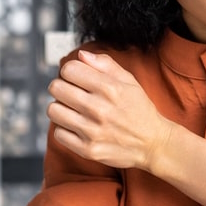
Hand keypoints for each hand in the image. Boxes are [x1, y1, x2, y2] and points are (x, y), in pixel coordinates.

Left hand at [47, 50, 173, 169]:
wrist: (152, 143)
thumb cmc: (139, 110)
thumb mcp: (129, 81)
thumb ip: (105, 64)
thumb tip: (81, 55)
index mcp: (110, 88)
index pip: (69, 69)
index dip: (70, 71)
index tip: (76, 77)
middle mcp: (99, 109)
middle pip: (56, 88)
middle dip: (62, 87)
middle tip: (71, 93)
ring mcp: (92, 131)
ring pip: (53, 110)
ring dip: (61, 108)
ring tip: (73, 110)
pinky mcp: (87, 149)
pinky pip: (58, 133)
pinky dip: (65, 129)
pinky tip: (77, 127)